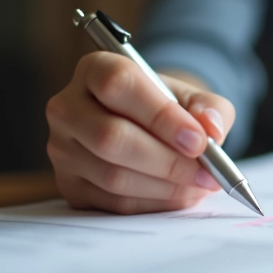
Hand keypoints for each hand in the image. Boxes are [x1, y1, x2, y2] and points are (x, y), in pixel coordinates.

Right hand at [46, 52, 235, 213]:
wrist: (144, 125)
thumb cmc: (165, 107)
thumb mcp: (192, 96)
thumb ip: (210, 107)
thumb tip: (211, 128)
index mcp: (94, 69)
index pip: (118, 85)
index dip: (161, 116)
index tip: (198, 140)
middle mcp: (68, 107)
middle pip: (111, 137)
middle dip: (167, 160)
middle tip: (206, 172)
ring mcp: (62, 148)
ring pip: (112, 175)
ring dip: (165, 186)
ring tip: (199, 184)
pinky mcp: (68, 184)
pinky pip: (113, 202)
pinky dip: (154, 203)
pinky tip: (179, 194)